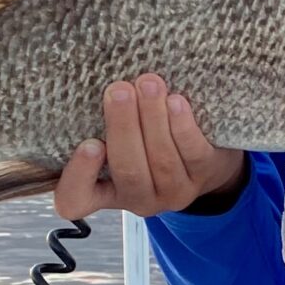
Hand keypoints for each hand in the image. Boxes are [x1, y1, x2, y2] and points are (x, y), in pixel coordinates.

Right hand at [54, 74, 246, 219]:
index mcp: (105, 192)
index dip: (78, 176)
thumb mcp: (119, 139)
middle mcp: (139, 199)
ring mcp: (174, 192)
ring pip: (161, 159)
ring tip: (148, 84)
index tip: (89, 143)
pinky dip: (182, 126)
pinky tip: (176, 101)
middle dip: (123, 127)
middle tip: (119, 90)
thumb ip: (103, 124)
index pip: (76, 199)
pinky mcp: (204, 176)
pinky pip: (193, 153)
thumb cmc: (147, 140)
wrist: (207, 156)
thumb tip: (98, 88)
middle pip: (128, 170)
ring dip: (153, 118)